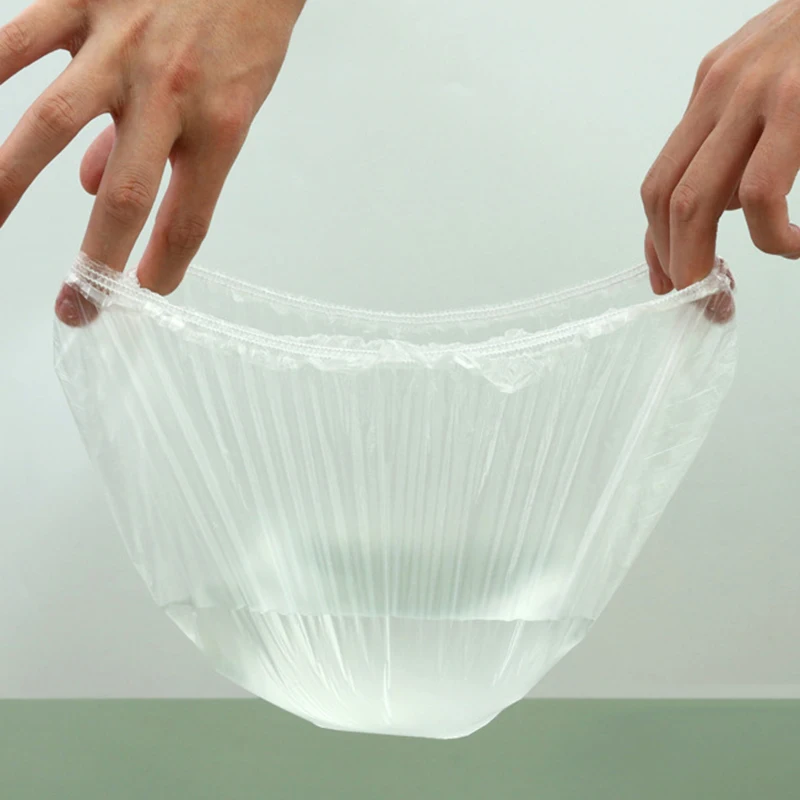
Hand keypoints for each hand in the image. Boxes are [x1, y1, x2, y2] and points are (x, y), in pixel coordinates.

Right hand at [0, 0, 305, 325]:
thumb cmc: (245, 26)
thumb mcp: (234, 99)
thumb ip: (175, 149)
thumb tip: (93, 185)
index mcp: (221, 125)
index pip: (187, 219)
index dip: (162, 267)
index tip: (139, 294)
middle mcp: (171, 94)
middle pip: (125, 198)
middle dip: (94, 262)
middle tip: (73, 306)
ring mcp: (122, 47)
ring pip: (52, 123)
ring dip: (8, 182)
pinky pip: (19, 40)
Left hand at [641, 0, 799, 303]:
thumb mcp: (777, 76)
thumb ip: (743, 135)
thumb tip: (722, 206)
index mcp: (713, 89)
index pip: (661, 182)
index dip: (656, 242)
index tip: (666, 281)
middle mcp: (720, 90)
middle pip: (666, 199)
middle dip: (674, 263)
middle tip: (697, 301)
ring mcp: (754, 94)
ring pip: (697, 203)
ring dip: (704, 262)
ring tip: (727, 289)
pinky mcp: (795, 100)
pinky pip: (758, 194)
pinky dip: (773, 237)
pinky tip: (794, 245)